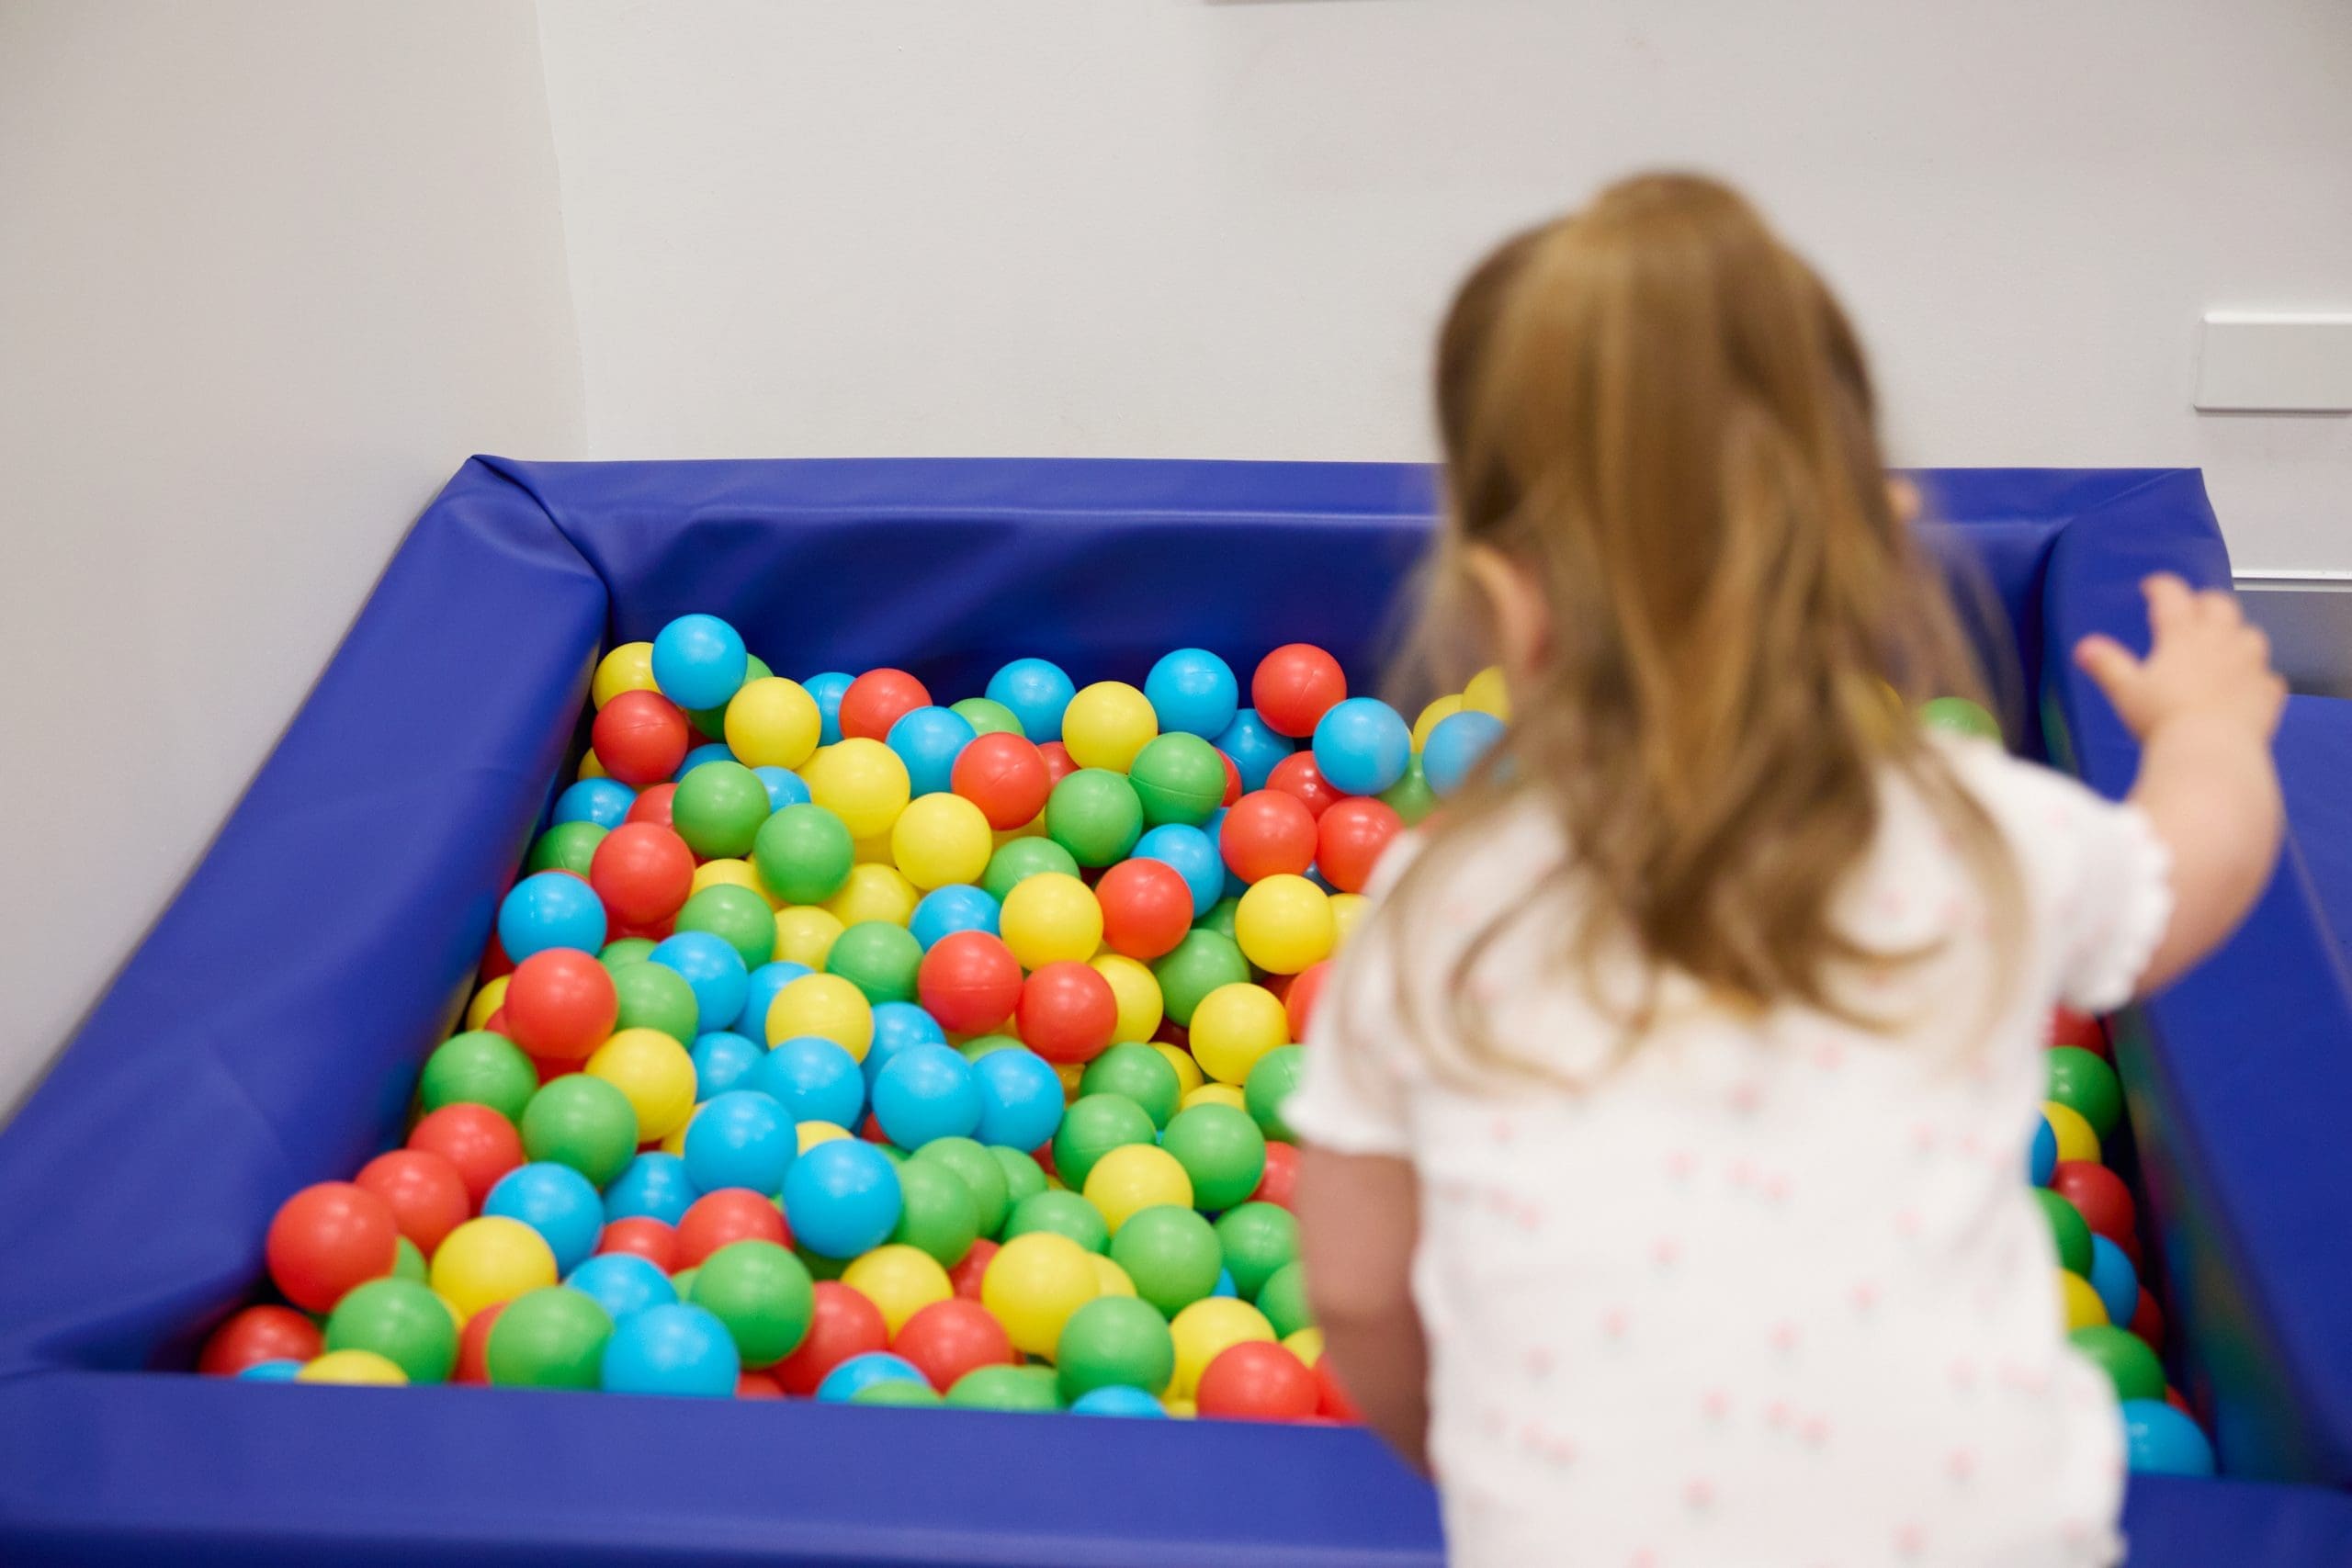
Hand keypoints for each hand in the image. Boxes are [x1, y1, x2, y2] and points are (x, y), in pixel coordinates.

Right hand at [2075, 574, 2285, 744]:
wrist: (2211, 751)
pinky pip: (2268, 677)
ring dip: (2237, 633)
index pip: (2172, 597)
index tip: (2152, 586)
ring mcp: (2249, 665)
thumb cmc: (2164, 720)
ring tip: (2226, 642)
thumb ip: (2107, 665)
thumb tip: (2084, 648)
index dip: (2161, 587)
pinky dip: (2257, 677)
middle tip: (2193, 607)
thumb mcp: (2125, 691)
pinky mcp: (2267, 691)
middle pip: (2219, 605)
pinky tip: (2248, 685)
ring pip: (2250, 634)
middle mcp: (2220, 642)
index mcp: (2182, 637)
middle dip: (2205, 601)